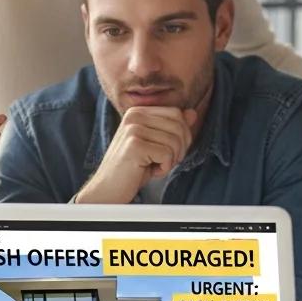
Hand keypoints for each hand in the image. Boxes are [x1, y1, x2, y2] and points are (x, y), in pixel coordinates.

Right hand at [75, 107, 196, 204]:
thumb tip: (193, 113)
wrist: (108, 189)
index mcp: (138, 111)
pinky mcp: (135, 145)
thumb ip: (173, 127)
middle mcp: (134, 115)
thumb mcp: (156, 144)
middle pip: (179, 125)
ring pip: (175, 141)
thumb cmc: (133, 168)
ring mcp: (133, 129)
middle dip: (179, 148)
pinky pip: (167, 154)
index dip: (182, 135)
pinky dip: (163, 168)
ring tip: (153, 166)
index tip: (169, 151)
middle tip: (163, 161)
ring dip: (170, 160)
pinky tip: (147, 171)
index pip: (176, 113)